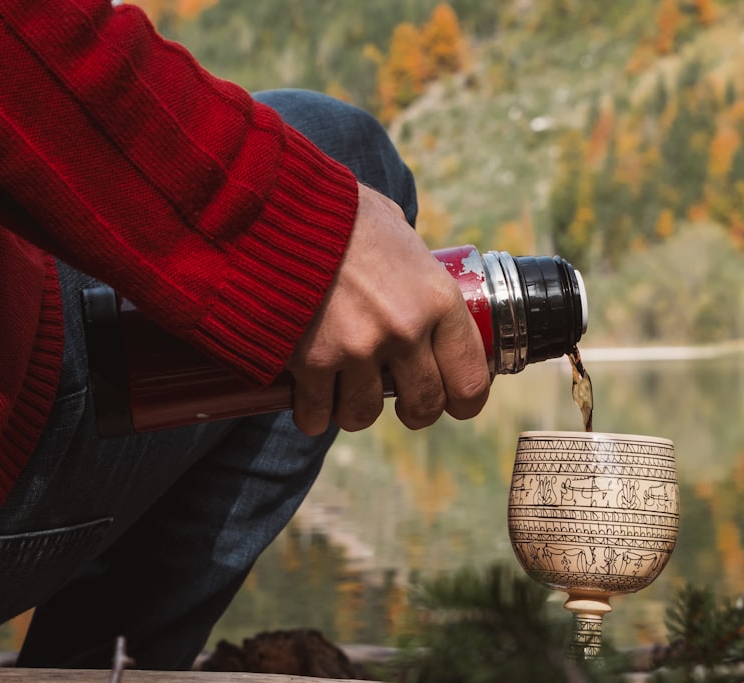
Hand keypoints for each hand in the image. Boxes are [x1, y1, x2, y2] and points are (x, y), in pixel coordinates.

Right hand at [286, 183, 490, 434]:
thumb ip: (413, 266)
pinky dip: (312, 413)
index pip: (470, 378)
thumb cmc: (336, 212)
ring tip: (345, 392)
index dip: (464, 400)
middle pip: (423, 405)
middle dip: (413, 410)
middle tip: (399, 400)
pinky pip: (317, 415)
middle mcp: (405, 330)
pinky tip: (309, 400)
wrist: (273, 206)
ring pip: (365, 414)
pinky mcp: (311, 362)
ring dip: (355, 410)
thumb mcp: (395, 229)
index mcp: (438, 299)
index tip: (454, 401)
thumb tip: (420, 281)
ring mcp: (358, 350)